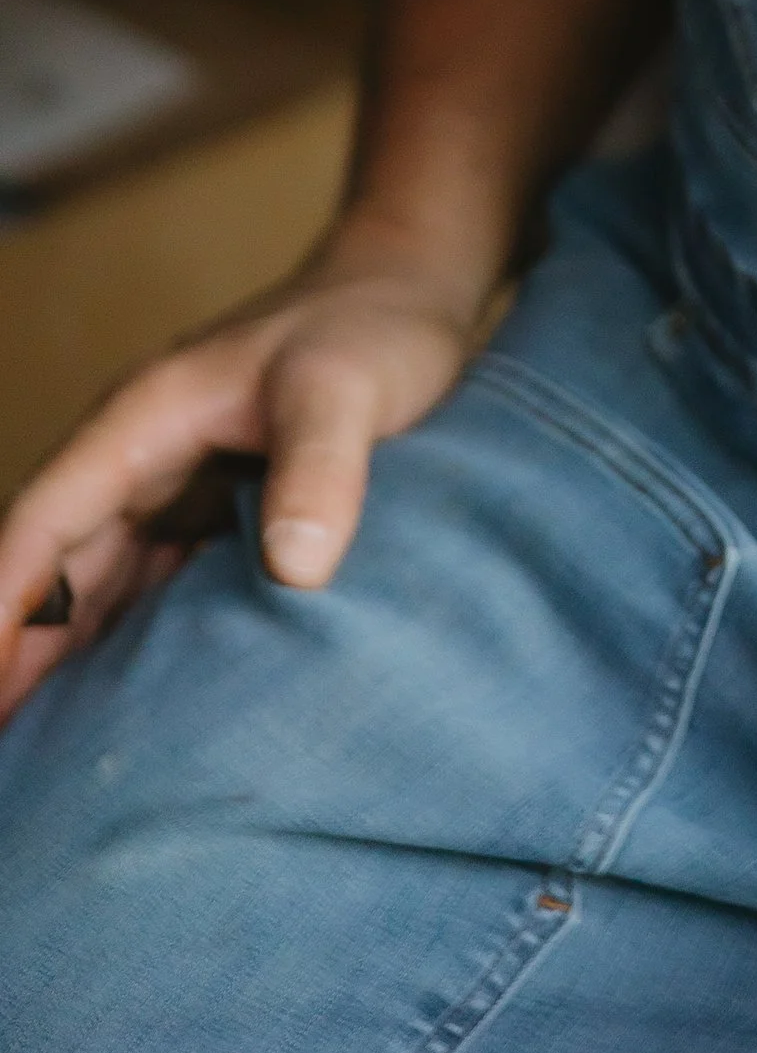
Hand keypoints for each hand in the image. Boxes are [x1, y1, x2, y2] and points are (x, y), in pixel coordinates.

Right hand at [0, 228, 479, 724]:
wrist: (417, 286)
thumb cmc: (375, 324)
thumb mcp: (347, 388)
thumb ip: (320, 468)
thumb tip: (294, 570)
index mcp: (143, 422)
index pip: (42, 524)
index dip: (0, 609)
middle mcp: (142, 458)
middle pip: (51, 570)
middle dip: (12, 656)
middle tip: (6, 767)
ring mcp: (176, 486)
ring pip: (94, 588)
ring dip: (61, 662)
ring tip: (38, 763)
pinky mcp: (216, 512)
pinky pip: (150, 590)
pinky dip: (126, 649)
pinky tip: (124, 715)